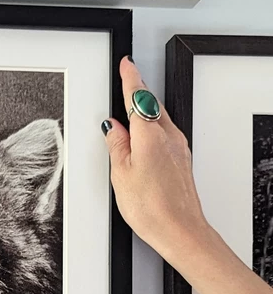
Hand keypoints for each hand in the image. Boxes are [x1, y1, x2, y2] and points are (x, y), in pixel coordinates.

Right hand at [103, 57, 210, 265]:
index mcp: (150, 135)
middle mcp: (169, 136)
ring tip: (129, 112)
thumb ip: (116, 145)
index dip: (130, 78)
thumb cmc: (152, 207)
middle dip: (137, 92)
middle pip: (151, 105)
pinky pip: (165, 133)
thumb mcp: (120, 173)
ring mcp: (178, 148)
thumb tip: (112, 127)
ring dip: (145, 110)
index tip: (126, 63)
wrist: (180, 230)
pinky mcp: (182, 159)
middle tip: (126, 80)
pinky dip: (152, 128)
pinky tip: (143, 139)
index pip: (137, 96)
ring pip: (159, 118)